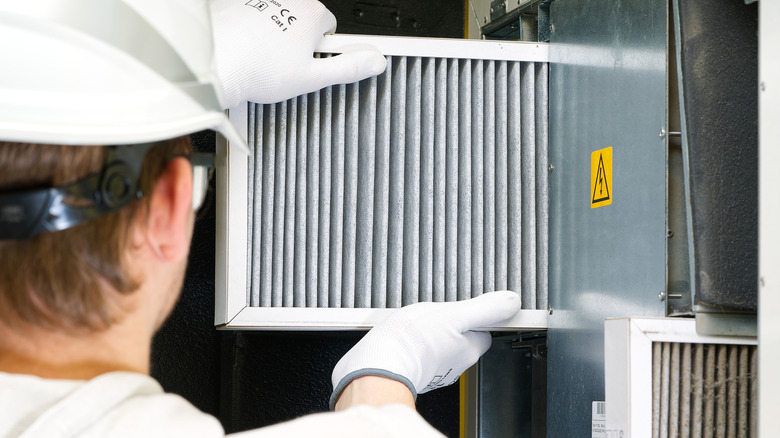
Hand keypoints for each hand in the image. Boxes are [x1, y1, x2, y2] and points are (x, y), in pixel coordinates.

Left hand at [210, 0, 386, 107]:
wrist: (215, 62)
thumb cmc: (258, 69)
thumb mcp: (313, 78)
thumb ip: (348, 69)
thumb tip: (375, 62)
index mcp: (312, 14)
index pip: (331, 29)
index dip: (321, 52)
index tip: (310, 64)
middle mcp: (289, 0)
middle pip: (304, 23)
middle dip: (299, 43)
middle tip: (286, 67)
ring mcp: (264, 0)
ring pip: (279, 22)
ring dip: (276, 39)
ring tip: (263, 62)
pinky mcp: (241, 4)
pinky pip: (255, 19)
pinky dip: (254, 33)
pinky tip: (248, 52)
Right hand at [330, 291, 521, 408]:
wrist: (376, 364)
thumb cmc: (413, 341)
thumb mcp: (454, 315)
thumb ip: (485, 308)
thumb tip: (512, 302)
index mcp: (469, 349)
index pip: (484, 331)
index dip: (478, 316)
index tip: (467, 306)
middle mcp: (455, 363)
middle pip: (463, 338)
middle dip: (454, 323)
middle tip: (439, 310)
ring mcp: (434, 369)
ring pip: (442, 344)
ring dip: (434, 332)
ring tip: (420, 320)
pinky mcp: (413, 369)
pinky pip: (421, 351)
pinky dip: (417, 341)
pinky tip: (406, 333)